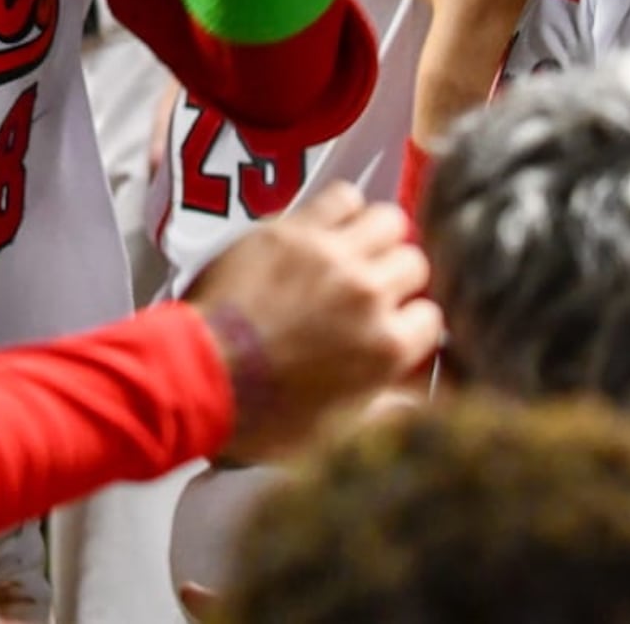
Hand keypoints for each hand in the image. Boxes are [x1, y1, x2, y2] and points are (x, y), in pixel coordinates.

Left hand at [188, 183, 440, 462]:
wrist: (198, 375)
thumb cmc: (264, 415)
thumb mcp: (340, 432)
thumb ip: (392, 407)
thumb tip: (426, 397)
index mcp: (387, 347)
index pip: (431, 318)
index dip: (412, 324)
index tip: (394, 326)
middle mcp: (369, 292)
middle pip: (414, 263)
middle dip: (398, 279)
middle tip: (372, 289)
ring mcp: (331, 254)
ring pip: (388, 220)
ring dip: (378, 237)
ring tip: (357, 251)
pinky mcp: (292, 228)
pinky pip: (341, 197)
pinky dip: (343, 209)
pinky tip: (330, 226)